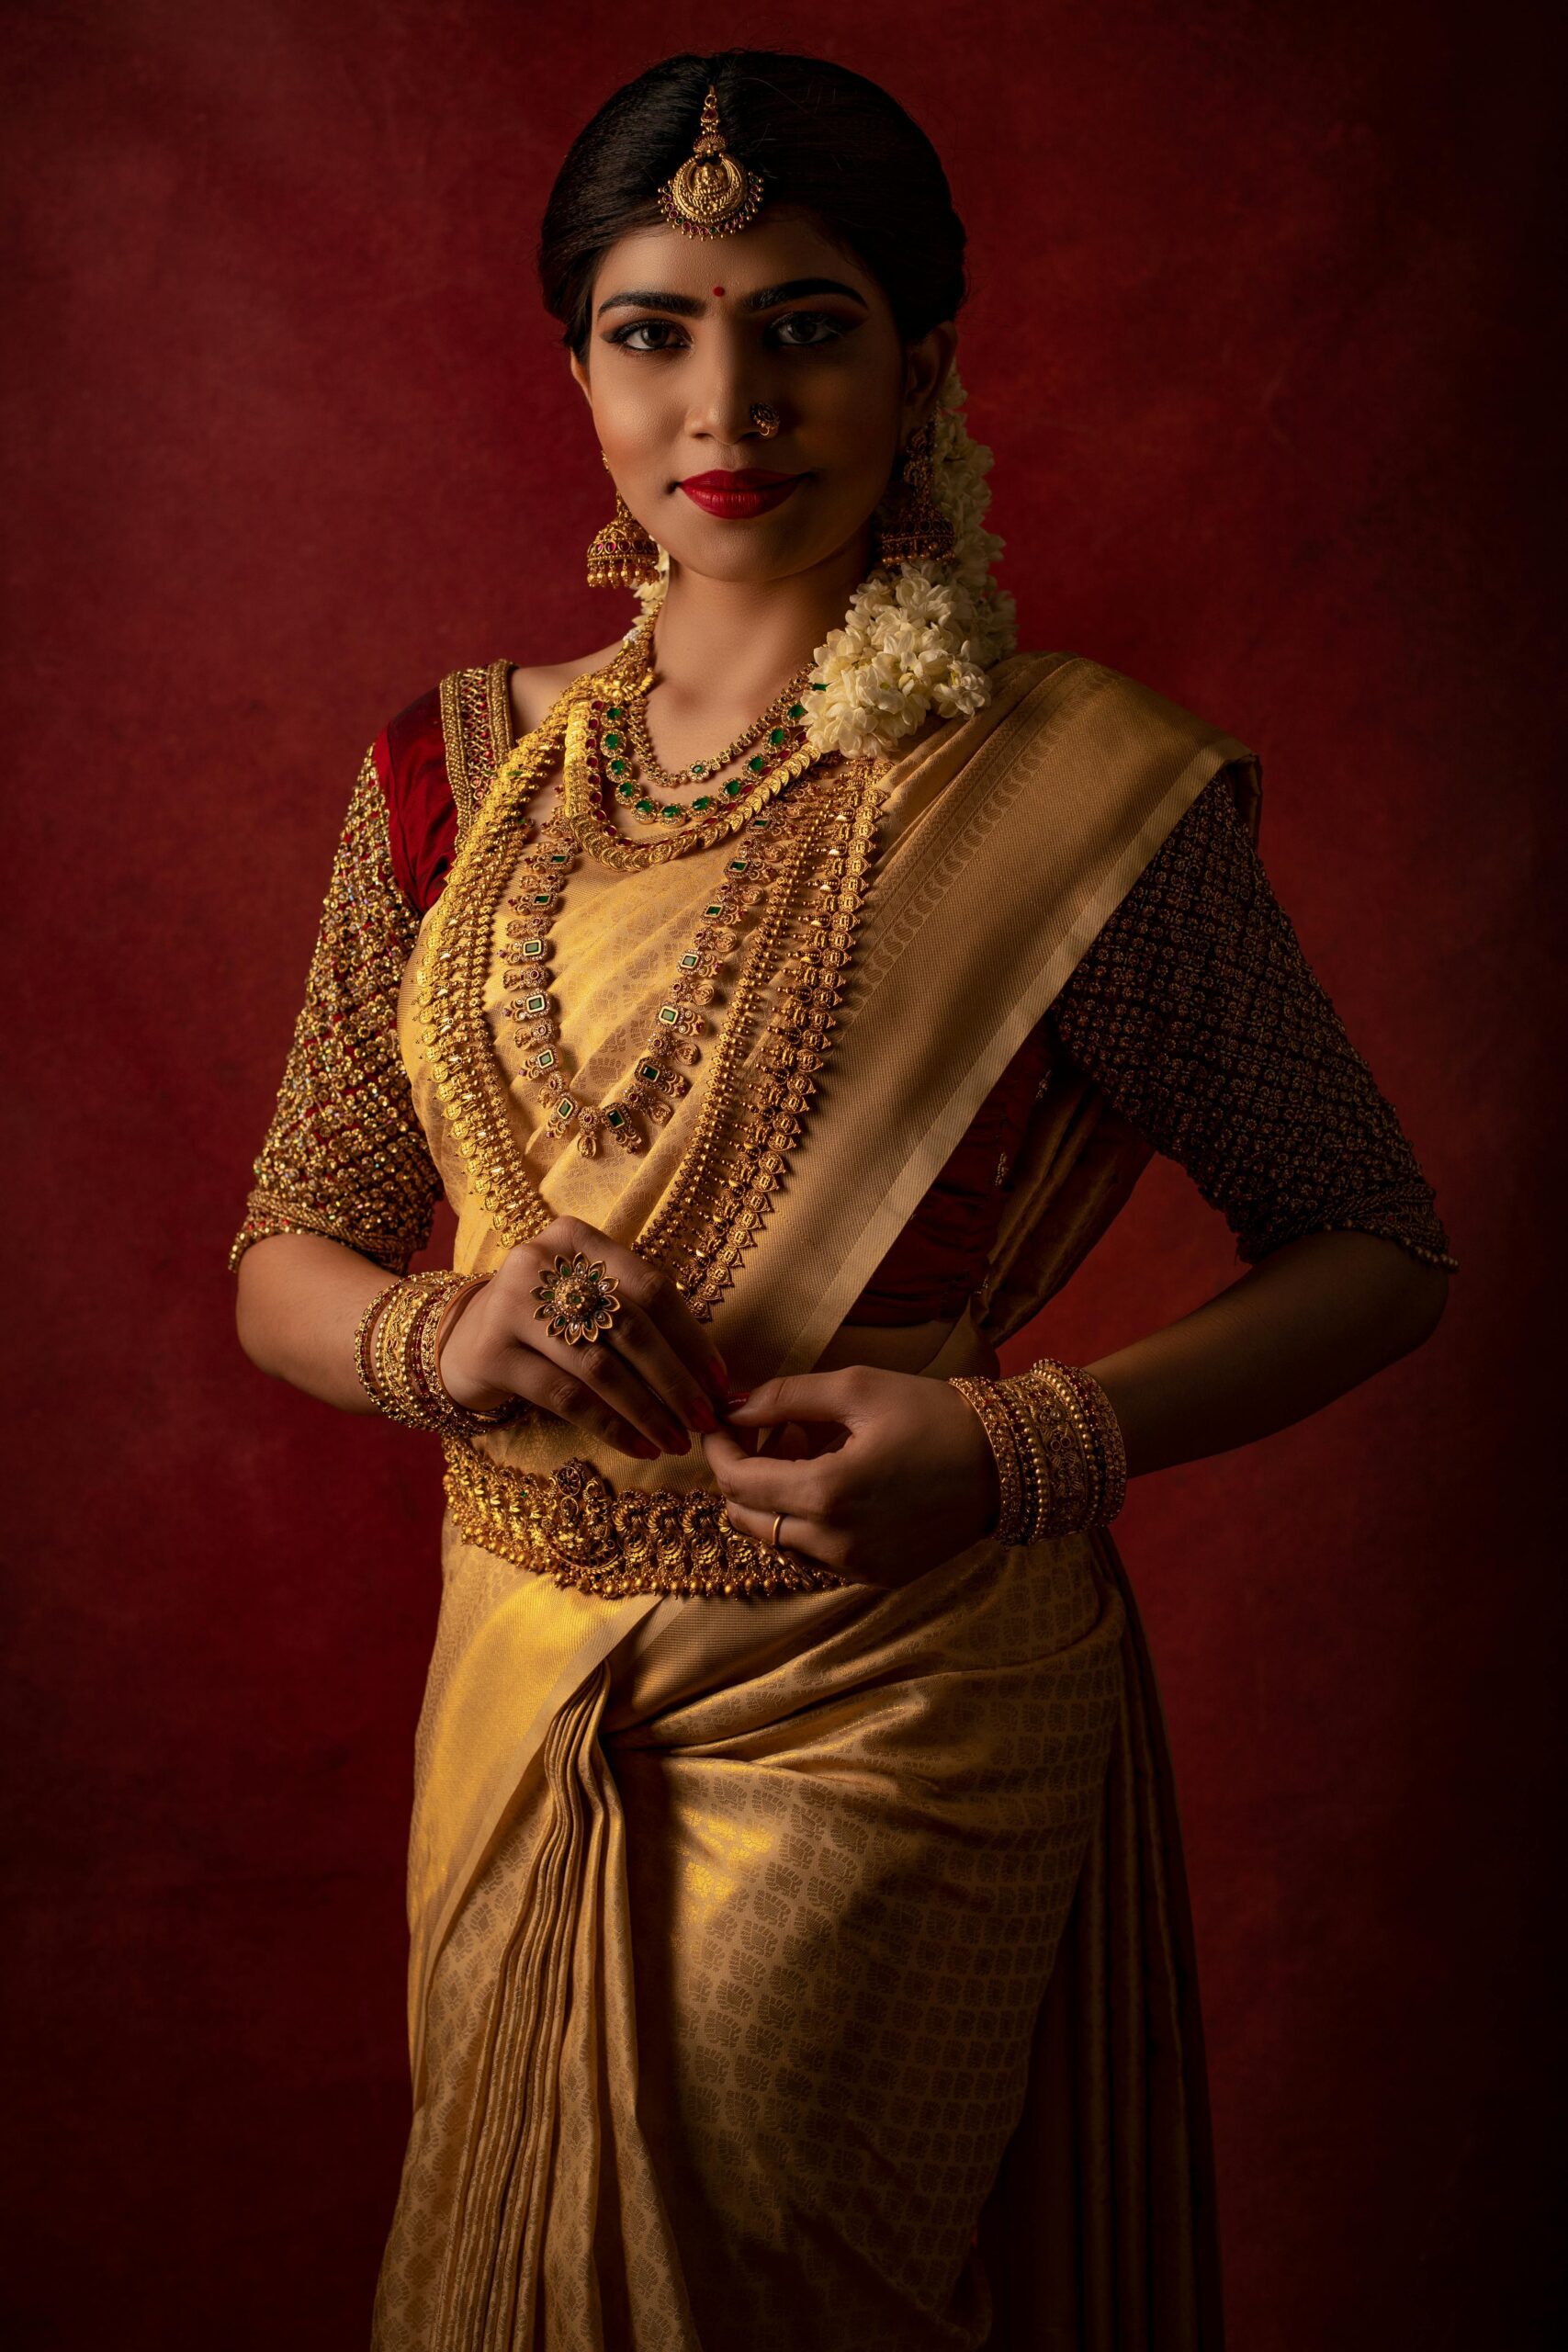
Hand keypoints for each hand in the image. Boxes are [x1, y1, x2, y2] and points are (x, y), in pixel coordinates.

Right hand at [436, 1216, 730, 1460]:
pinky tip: (637, 1446)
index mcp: (575, 1239)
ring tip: (674, 1441)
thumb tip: (710, 1376)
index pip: (652, 1288)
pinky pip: (566, 1397)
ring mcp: (510, 1305)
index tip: (719, 1383)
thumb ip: (637, 1318)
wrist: (461, 1340)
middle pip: (629, 1326)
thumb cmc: (546, 1323)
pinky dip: (609, 1426)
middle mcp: (539, 1263)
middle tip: (704, 1419)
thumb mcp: (586, 1301)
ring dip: (647, 1411)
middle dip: (675, 1381)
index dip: (692, 1338)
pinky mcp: (492, 1354)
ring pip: (599, 1366)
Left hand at [702, 1365, 1000, 1587]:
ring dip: (773, 1501)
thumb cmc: (935, 1416)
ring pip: (776, 1542)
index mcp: (827, 1492)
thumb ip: (785, 1397)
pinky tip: (832, 1486)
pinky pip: (814, 1557)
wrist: (1009, 1464)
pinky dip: (805, 1524)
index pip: (737, 1482)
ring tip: (805, 1455)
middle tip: (768, 1434)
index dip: (719, 1448)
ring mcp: (856, 1568)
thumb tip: (733, 1407)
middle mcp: (835, 1542)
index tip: (723, 1422)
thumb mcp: (859, 1388)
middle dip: (742, 1474)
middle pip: (746, 1518)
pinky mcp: (876, 1578)